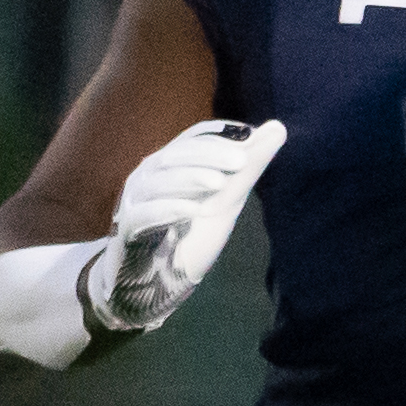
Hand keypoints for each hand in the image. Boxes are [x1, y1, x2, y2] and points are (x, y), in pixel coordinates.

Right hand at [87, 119, 285, 331]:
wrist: (155, 278)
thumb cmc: (190, 230)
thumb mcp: (226, 197)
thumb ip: (249, 165)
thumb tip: (279, 127)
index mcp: (170, 164)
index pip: (192, 140)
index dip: (219, 136)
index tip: (250, 139)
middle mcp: (148, 176)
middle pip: (175, 156)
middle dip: (209, 155)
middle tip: (243, 160)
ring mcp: (133, 202)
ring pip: (158, 182)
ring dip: (190, 179)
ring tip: (220, 183)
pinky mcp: (126, 230)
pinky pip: (143, 215)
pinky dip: (168, 210)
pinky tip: (194, 211)